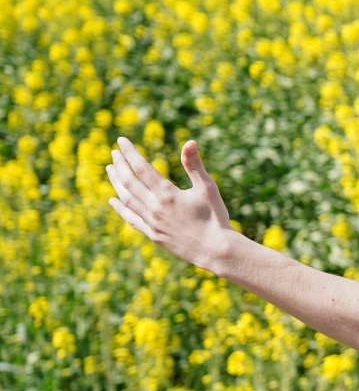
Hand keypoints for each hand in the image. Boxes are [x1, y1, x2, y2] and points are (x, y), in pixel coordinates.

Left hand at [106, 137, 238, 272]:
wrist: (215, 250)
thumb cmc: (215, 217)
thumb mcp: (208, 188)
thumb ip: (194, 165)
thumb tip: (189, 142)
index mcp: (167, 194)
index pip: (142, 168)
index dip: (130, 152)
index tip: (121, 140)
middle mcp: (154, 208)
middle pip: (129, 182)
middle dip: (120, 165)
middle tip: (114, 153)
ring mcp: (151, 222)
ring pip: (126, 199)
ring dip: (116, 183)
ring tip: (110, 170)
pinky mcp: (153, 235)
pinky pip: (131, 219)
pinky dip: (120, 208)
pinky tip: (113, 200)